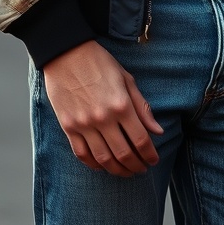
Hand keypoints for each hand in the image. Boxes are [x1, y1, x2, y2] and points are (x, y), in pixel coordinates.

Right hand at [42, 40, 163, 176]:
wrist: (66, 53)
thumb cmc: (99, 62)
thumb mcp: (126, 79)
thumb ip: (142, 107)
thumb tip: (157, 131)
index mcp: (121, 104)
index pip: (141, 140)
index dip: (150, 155)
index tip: (153, 160)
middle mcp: (103, 118)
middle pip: (124, 154)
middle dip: (136, 166)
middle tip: (141, 170)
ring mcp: (84, 124)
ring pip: (103, 159)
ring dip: (117, 170)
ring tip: (125, 172)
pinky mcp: (68, 126)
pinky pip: (82, 154)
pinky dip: (93, 164)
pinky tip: (102, 165)